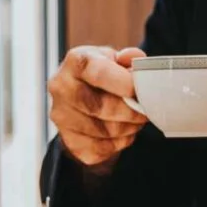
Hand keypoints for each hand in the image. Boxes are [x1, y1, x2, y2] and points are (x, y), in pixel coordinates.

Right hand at [47, 46, 147, 166]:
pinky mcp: (69, 141)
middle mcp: (61, 88)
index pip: (97, 72)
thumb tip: (133, 57)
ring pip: (103, 131)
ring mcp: (62, 116)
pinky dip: (119, 143)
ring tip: (137, 120)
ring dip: (128, 128)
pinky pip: (101, 149)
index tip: (139, 90)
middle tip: (145, 110)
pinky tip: (124, 132)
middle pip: (99, 106)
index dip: (123, 83)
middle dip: (130, 111)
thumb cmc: (104, 75)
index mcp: (75, 61)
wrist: (83, 101)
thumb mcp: (115, 59)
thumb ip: (127, 58)